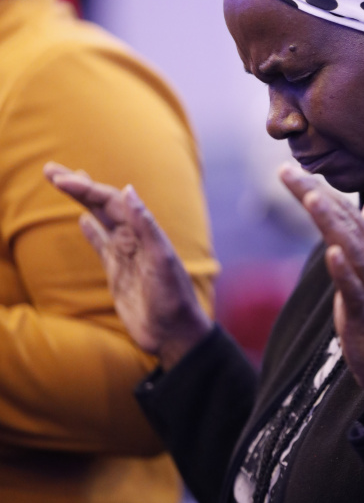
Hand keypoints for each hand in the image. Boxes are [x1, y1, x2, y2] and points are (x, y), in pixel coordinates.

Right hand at [44, 162, 212, 369]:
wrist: (174, 332)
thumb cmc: (173, 297)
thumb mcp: (162, 260)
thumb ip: (146, 226)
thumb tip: (128, 190)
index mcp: (141, 231)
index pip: (109, 200)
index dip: (86, 188)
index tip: (62, 179)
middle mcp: (132, 237)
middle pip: (99, 204)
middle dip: (77, 186)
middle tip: (50, 170)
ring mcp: (123, 253)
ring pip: (97, 219)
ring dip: (81, 202)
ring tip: (63, 183)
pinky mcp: (117, 272)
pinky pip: (101, 245)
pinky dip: (91, 231)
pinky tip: (82, 220)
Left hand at [279, 163, 363, 414]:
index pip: (344, 210)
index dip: (317, 189)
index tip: (290, 169)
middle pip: (342, 220)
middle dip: (314, 194)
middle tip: (287, 171)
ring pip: (349, 246)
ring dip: (331, 221)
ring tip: (312, 198)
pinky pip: (354, 288)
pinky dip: (343, 270)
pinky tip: (331, 254)